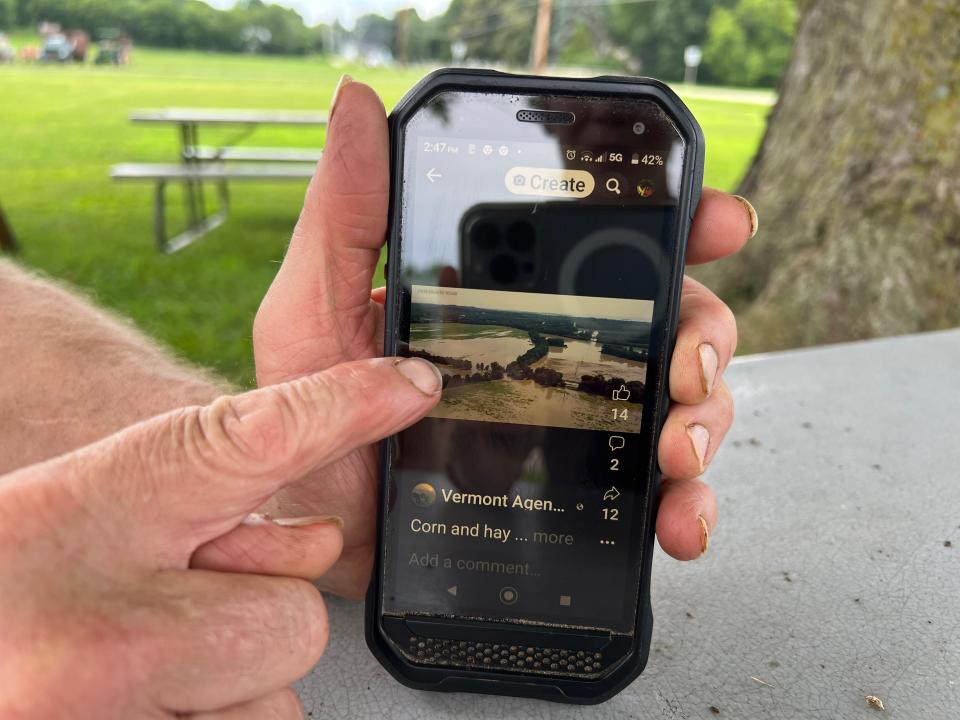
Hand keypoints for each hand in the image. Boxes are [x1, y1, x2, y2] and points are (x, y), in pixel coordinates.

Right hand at [0, 357, 440, 718]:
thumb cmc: (9, 567)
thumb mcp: (84, 505)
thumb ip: (205, 504)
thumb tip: (321, 544)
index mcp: (85, 522)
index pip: (251, 444)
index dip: (345, 408)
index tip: (409, 387)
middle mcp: (94, 640)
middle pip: (293, 619)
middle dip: (255, 614)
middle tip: (170, 608)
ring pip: (272, 705)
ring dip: (229, 683)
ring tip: (137, 663)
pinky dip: (206, 717)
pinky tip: (138, 695)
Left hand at [253, 78, 755, 595]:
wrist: (303, 528)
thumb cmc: (304, 413)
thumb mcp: (315, 307)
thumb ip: (344, 214)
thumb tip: (359, 104)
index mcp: (506, 296)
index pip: (606, 246)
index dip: (673, 226)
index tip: (713, 224)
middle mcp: (550, 351)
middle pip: (667, 322)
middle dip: (702, 338)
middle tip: (687, 367)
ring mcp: (567, 422)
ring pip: (678, 403)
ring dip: (702, 422)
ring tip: (676, 452)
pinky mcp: (572, 495)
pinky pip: (651, 494)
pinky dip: (685, 504)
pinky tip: (678, 520)